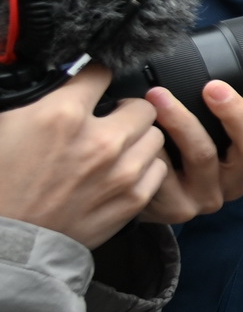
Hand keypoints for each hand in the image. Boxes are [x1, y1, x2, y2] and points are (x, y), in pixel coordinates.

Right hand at [0, 68, 166, 249]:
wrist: (11, 238)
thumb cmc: (3, 182)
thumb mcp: (9, 125)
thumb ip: (44, 99)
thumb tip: (65, 80)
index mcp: (63, 115)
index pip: (100, 73)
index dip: (94, 77)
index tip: (93, 84)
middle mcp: (100, 140)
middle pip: (142, 106)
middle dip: (126, 111)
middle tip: (110, 121)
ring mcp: (121, 171)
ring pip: (155, 135)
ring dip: (138, 139)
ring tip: (117, 148)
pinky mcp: (133, 198)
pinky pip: (159, 168)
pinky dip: (145, 167)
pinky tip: (123, 171)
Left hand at [138, 81, 242, 224]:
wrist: (125, 191)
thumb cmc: (165, 149)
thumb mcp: (198, 128)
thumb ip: (211, 107)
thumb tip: (210, 60)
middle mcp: (235, 181)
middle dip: (235, 112)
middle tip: (211, 86)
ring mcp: (207, 197)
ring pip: (205, 154)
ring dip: (181, 120)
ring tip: (156, 96)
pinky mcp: (177, 208)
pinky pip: (166, 169)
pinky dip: (150, 143)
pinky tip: (133, 132)